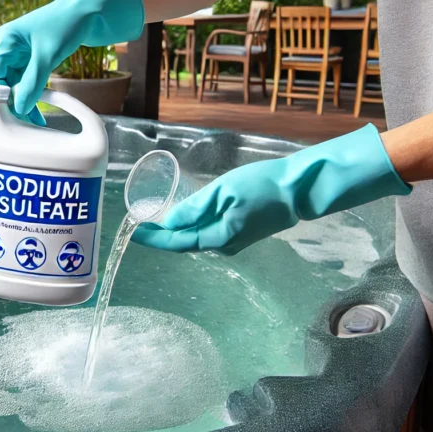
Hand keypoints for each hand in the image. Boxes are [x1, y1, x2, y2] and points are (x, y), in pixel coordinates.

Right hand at [0, 0, 143, 123]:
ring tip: (36, 119)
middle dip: (16, 101)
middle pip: (6, 81)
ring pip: (18, 82)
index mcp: (6, 40)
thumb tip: (20, 108)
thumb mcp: (47, 56)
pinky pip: (29, 79)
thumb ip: (32, 83)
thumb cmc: (66, 23)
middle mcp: (10, 46)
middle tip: (27, 122)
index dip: (1, 97)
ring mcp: (22, 51)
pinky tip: (40, 107)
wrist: (91, 10)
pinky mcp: (34, 56)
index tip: (9, 117)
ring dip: (26, 99)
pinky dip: (34, 91)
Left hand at [132, 125, 410, 253]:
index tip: (132, 231)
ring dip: (176, 230)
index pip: (177, 242)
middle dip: (161, 236)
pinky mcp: (242, 231)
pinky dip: (193, 225)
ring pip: (197, 237)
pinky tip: (183, 215)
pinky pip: (210, 231)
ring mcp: (235, 240)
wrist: (300, 189)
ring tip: (153, 219)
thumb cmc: (263, 186)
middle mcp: (225, 245)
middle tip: (138, 224)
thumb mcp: (223, 191)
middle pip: (185, 243)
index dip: (153, 238)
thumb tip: (168, 222)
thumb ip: (195, 208)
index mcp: (219, 238)